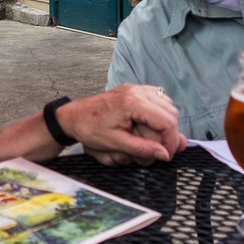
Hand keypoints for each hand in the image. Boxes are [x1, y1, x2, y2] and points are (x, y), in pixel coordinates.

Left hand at [57, 84, 186, 165]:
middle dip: (168, 133)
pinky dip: (157, 113)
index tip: (166, 155)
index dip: (171, 141)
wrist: (72, 117)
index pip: (167, 122)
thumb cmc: (89, 128)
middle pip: (170, 113)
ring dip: (163, 123)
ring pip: (166, 104)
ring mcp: (135, 88)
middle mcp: (137, 91)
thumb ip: (142, 149)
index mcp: (133, 102)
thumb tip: (163, 154)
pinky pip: (156, 99)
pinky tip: (147, 125)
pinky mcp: (132, 90)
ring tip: (152, 138)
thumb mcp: (115, 143)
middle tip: (159, 150)